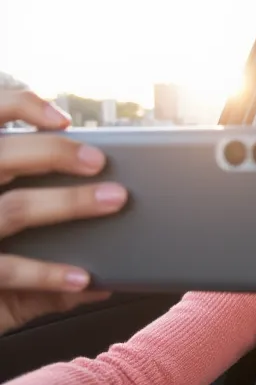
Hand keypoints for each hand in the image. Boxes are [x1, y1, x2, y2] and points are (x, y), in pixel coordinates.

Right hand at [0, 90, 127, 333]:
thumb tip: (104, 274)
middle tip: (100, 162)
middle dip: (54, 153)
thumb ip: (42, 269)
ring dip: (70, 204)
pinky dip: (50, 273)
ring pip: (14, 209)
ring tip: (115, 202)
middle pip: (1, 157)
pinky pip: (8, 270)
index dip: (16, 106)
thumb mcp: (2, 273)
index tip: (60, 117)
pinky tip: (85, 278)